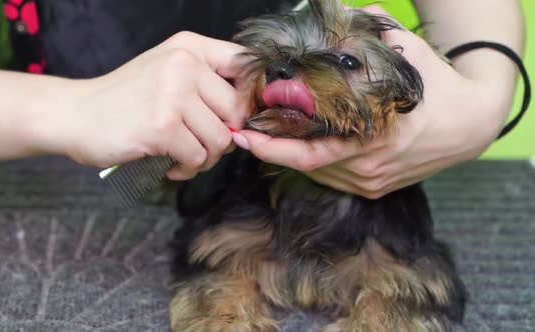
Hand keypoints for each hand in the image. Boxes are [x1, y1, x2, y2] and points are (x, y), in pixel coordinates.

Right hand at [39, 32, 247, 179]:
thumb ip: (208, 85)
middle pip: (238, 111)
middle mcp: (184, 64)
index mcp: (189, 48)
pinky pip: (197, 157)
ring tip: (184, 156)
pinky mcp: (161, 126)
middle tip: (202, 145)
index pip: (246, 66)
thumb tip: (249, 120)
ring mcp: (172, 94)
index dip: (249, 98)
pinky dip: (188, 169)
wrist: (76, 114)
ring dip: (206, 158)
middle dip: (225, 137)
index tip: (233, 117)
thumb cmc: (126, 99)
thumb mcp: (167, 73)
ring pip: (221, 139)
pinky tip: (170, 165)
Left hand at [233, 6, 509, 198]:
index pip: (308, 153)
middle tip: (244, 133)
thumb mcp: (408, 55)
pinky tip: (299, 143)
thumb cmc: (439, 90)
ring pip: (317, 172)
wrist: (472, 126)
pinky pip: (332, 177)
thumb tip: (341, 15)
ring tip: (267, 133)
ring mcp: (371, 183)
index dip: (271, 148)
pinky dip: (312, 161)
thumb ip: (372, 35)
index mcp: (373, 140)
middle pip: (305, 166)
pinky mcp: (374, 188)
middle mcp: (368, 168)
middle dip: (271, 150)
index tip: (244, 135)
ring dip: (290, 155)